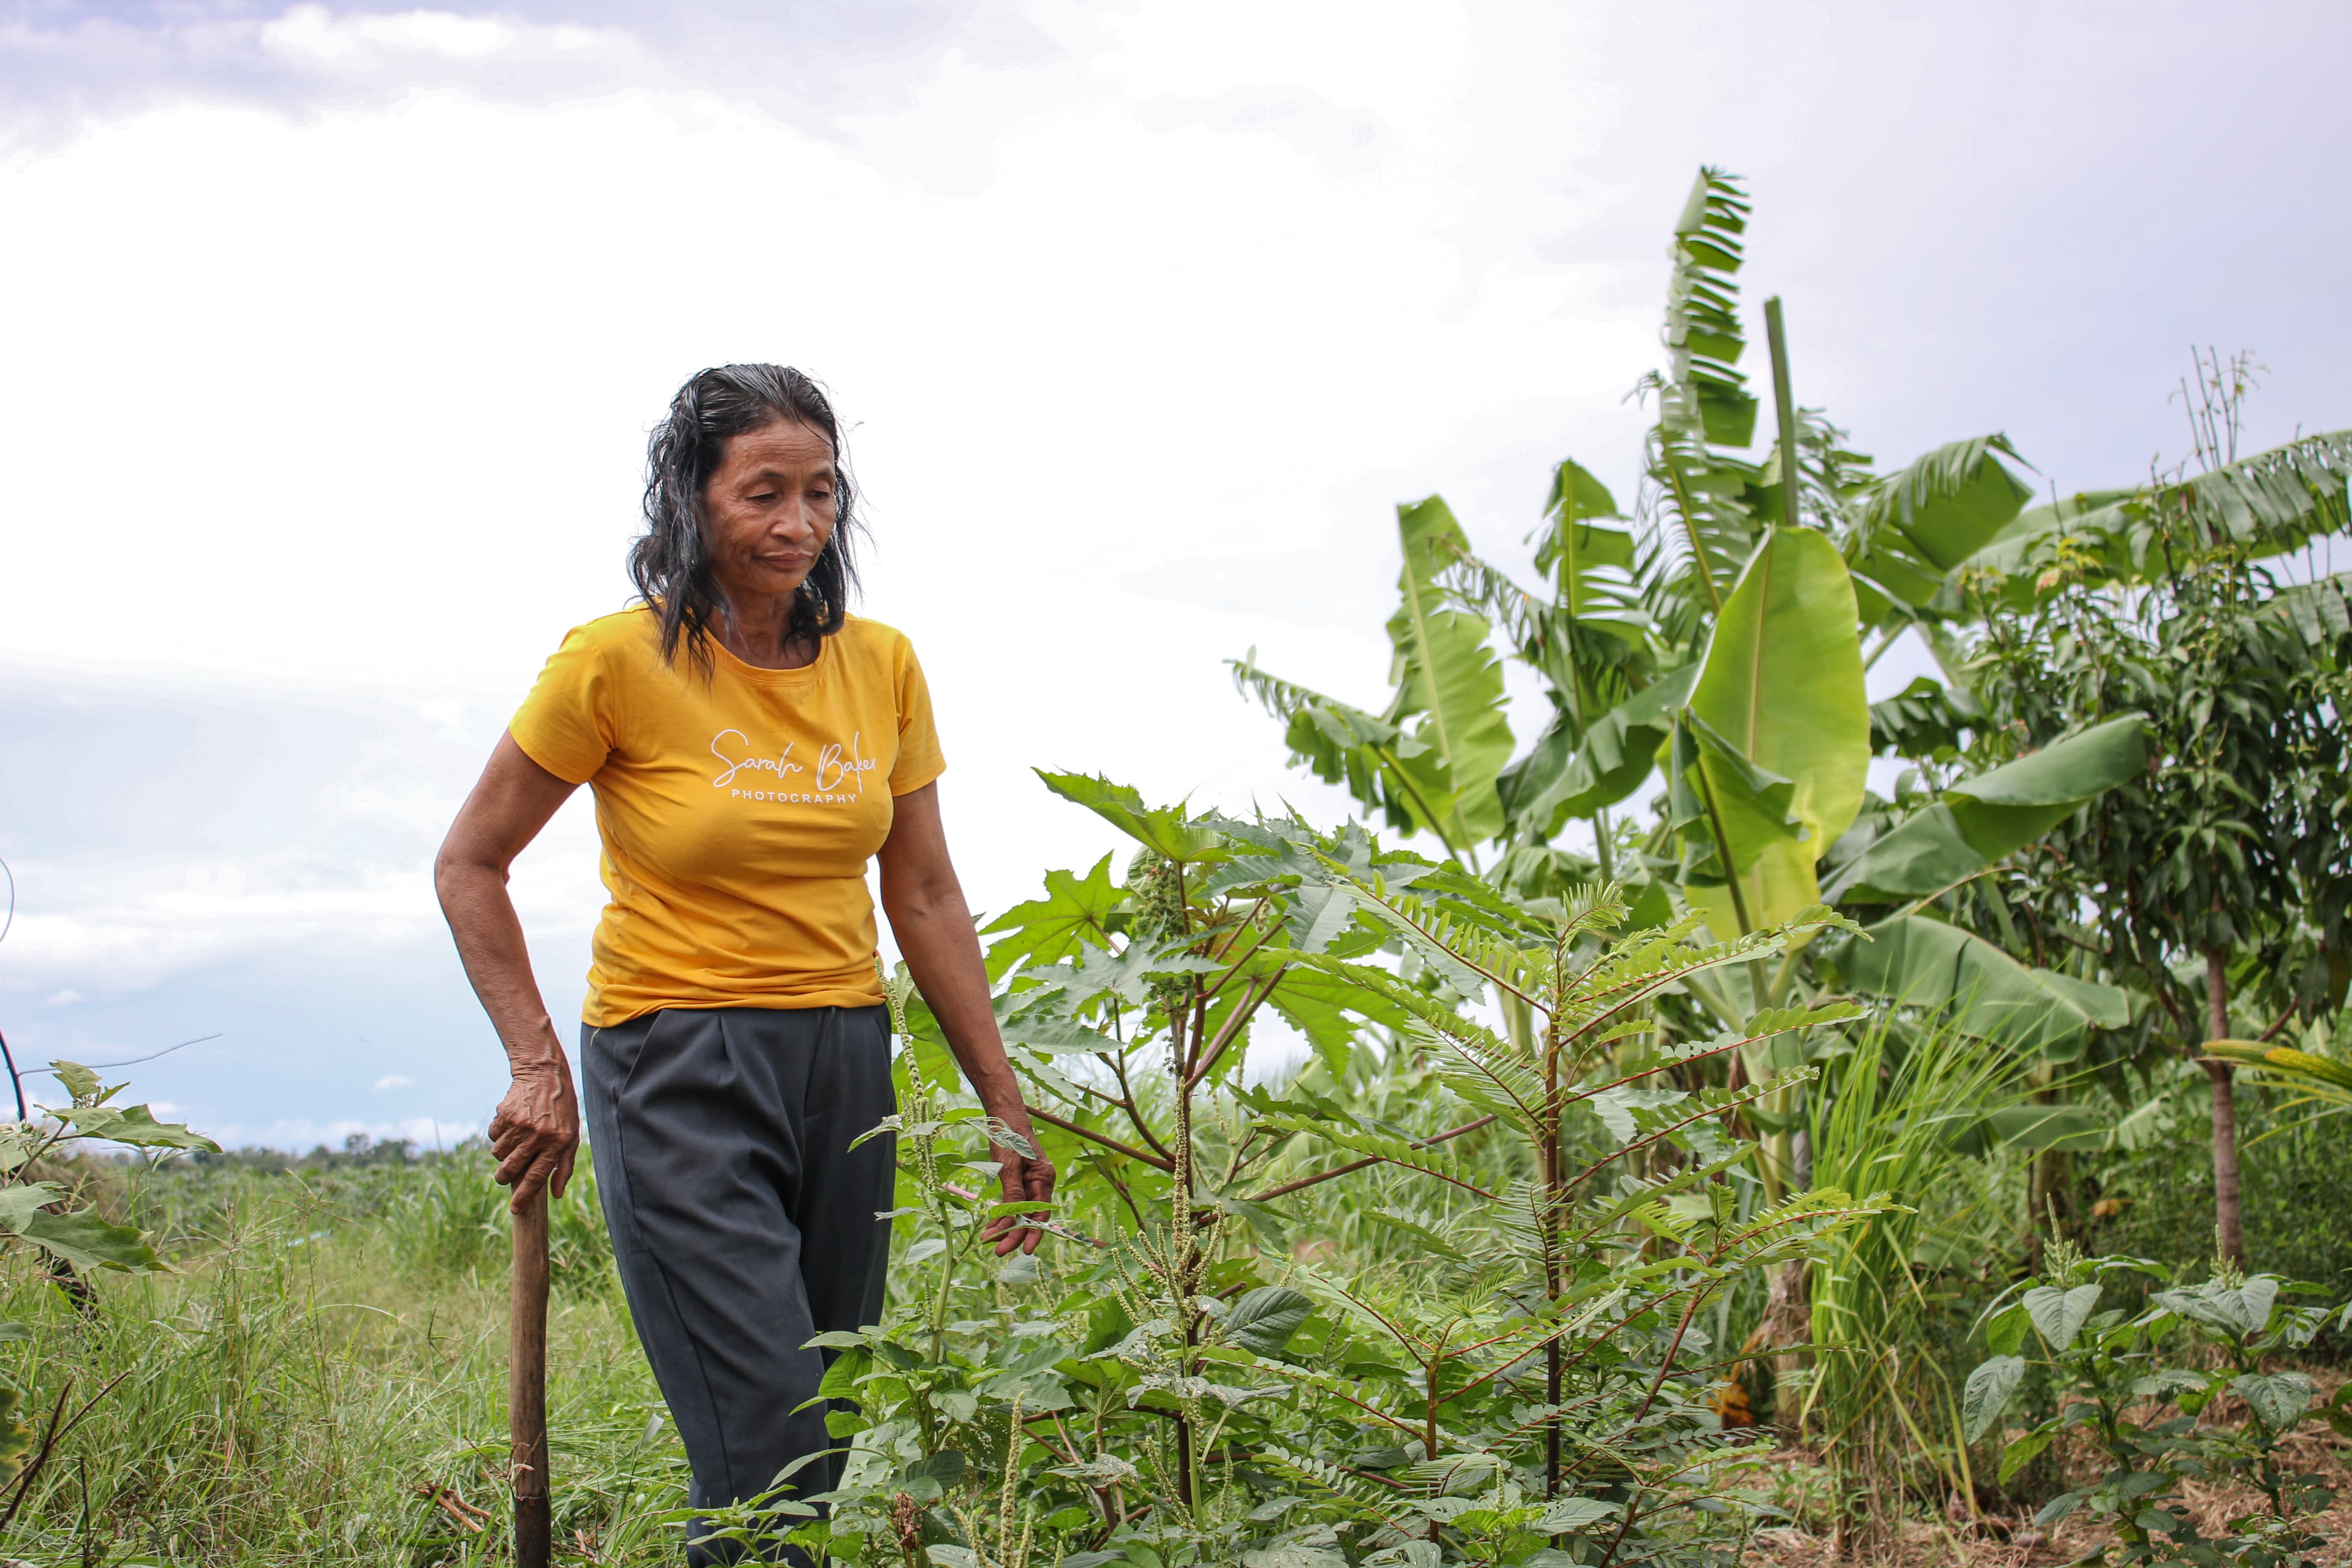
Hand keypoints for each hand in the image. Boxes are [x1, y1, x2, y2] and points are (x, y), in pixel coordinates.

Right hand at [488, 1061, 579, 1212]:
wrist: (545, 1074)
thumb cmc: (562, 1110)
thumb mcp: (572, 1136)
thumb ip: (565, 1166)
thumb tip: (556, 1195)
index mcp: (558, 1143)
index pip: (537, 1177)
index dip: (524, 1196)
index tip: (514, 1210)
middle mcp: (539, 1135)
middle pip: (512, 1170)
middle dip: (504, 1178)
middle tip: (504, 1176)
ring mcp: (520, 1125)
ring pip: (499, 1155)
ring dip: (503, 1154)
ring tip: (515, 1140)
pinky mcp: (505, 1115)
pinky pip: (493, 1137)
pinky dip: (499, 1135)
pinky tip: (511, 1124)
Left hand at [984, 1111, 1056, 1256]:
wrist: (1003, 1115)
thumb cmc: (1008, 1135)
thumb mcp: (1009, 1165)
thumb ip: (1013, 1192)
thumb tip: (1014, 1219)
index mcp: (1044, 1178)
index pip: (1041, 1214)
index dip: (1034, 1234)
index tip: (1025, 1251)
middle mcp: (1040, 1183)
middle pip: (1029, 1217)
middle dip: (1014, 1234)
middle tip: (996, 1250)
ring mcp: (1029, 1183)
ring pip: (1019, 1213)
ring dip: (1005, 1227)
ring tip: (988, 1240)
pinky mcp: (1018, 1181)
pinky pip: (1012, 1204)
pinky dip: (1002, 1215)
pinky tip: (991, 1227)